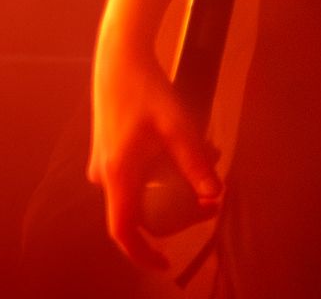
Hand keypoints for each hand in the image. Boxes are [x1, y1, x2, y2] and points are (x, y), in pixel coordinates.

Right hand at [88, 24, 221, 270]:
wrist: (119, 56)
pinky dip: (162, 170)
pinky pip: (137, 173)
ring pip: (142, 189)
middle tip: (211, 202)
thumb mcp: (176, 124)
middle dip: (178, 211)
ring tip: (209, 158)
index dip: (143, 253)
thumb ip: (194, 161)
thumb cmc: (146, 88)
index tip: (166, 264)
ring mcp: (105, 162)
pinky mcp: (110, 149)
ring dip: (174, 185)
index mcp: (117, 176)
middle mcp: (105, 175)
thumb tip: (215, 193)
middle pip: (140, 211)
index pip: (124, 231)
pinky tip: (188, 145)